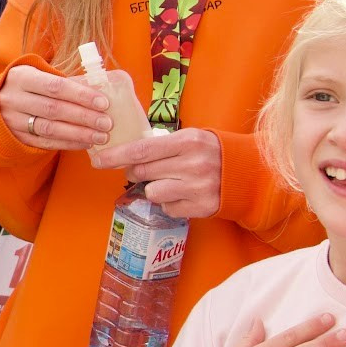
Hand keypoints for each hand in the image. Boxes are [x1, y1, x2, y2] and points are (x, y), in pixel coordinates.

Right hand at [0, 62, 111, 151]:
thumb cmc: (29, 85)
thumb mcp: (38, 74)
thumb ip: (63, 81)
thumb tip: (98, 89)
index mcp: (21, 77)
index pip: (55, 87)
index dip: (81, 95)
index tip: (103, 102)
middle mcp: (14, 99)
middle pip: (54, 109)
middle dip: (84, 117)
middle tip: (106, 123)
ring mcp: (13, 121)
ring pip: (50, 129)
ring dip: (78, 134)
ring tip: (101, 136)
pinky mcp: (17, 138)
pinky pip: (45, 143)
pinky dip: (68, 144)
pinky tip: (85, 143)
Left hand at [96, 126, 222, 218]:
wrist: (247, 172)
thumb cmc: (211, 152)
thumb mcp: (190, 138)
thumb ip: (162, 144)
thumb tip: (126, 154)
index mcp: (187, 141)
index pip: (142, 149)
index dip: (116, 155)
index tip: (98, 160)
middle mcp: (192, 163)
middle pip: (143, 171)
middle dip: (136, 172)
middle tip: (146, 170)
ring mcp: (197, 186)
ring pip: (152, 192)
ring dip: (155, 189)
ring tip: (172, 182)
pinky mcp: (201, 206)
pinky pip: (167, 207)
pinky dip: (170, 202)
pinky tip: (185, 194)